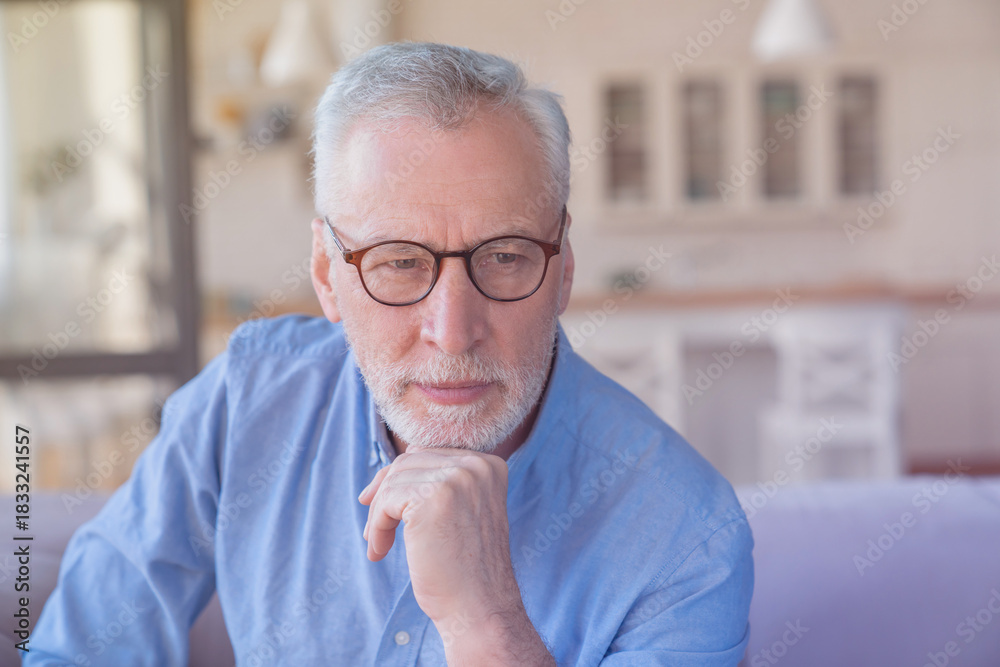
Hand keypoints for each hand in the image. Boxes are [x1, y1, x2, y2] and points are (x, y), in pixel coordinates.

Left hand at [358, 448, 521, 625]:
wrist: (479, 607)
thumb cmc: (467, 569)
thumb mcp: (463, 512)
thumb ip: (441, 483)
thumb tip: (393, 467)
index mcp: (488, 465)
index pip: (428, 455)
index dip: (399, 480)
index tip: (380, 506)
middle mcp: (476, 466)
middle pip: (408, 463)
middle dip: (384, 494)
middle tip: (373, 530)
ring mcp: (456, 479)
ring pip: (394, 480)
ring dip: (378, 514)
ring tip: (378, 544)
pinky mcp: (431, 498)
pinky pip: (386, 500)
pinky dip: (376, 526)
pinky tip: (380, 551)